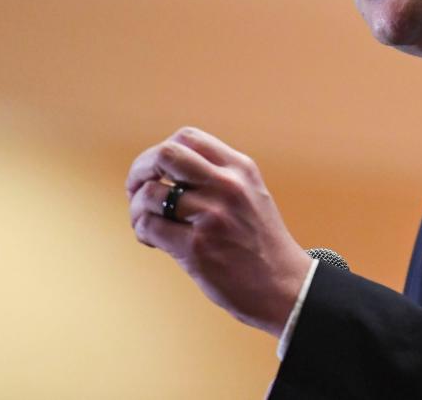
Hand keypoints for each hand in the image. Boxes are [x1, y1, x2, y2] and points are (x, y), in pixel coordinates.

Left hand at [126, 127, 311, 335]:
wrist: (284, 285)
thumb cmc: (260, 242)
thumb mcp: (250, 194)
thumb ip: (217, 177)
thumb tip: (164, 168)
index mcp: (241, 168)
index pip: (187, 137)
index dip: (161, 152)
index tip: (156, 173)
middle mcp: (228, 185)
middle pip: (164, 155)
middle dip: (140, 171)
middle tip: (136, 191)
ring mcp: (212, 215)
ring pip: (150, 194)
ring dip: (137, 209)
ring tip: (146, 223)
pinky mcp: (196, 247)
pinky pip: (148, 225)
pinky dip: (142, 232)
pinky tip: (154, 241)